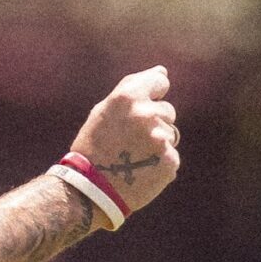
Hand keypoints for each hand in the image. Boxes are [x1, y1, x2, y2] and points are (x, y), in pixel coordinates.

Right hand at [70, 65, 180, 220]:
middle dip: (153, 122)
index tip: (139, 107)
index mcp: (128, 98)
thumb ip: (132, 87)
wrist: (89, 189)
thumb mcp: (104, 110)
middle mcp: (147, 114)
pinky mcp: (170, 161)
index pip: (160, 81)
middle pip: (167, 110)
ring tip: (133, 156)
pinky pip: (170, 156)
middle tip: (128, 141)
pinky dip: (158, 162)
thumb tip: (162, 71)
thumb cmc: (94, 145)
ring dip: (157, 143)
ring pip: (171, 134)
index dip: (151, 94)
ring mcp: (160, 138)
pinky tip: (140, 170)